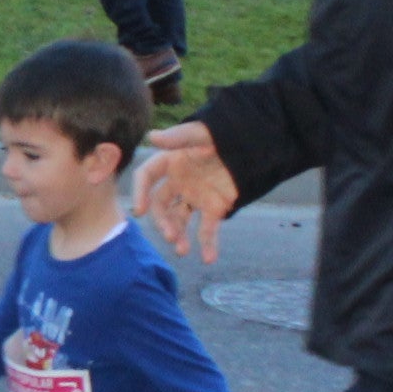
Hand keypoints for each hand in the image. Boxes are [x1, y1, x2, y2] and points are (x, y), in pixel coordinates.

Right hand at [130, 123, 239, 260]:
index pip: (147, 178)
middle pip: (161, 205)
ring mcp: (195, 197)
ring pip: (180, 221)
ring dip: (179, 236)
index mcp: (171, 162)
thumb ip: (179, 137)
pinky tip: (208, 258)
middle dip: (162, 222)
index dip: (140, 192)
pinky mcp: (214, 208)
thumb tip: (152, 136)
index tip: (139, 211)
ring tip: (182, 251)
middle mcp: (178, 182)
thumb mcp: (203, 133)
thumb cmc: (224, 134)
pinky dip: (208, 245)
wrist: (253, 145)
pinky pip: (207, 229)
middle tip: (170, 236)